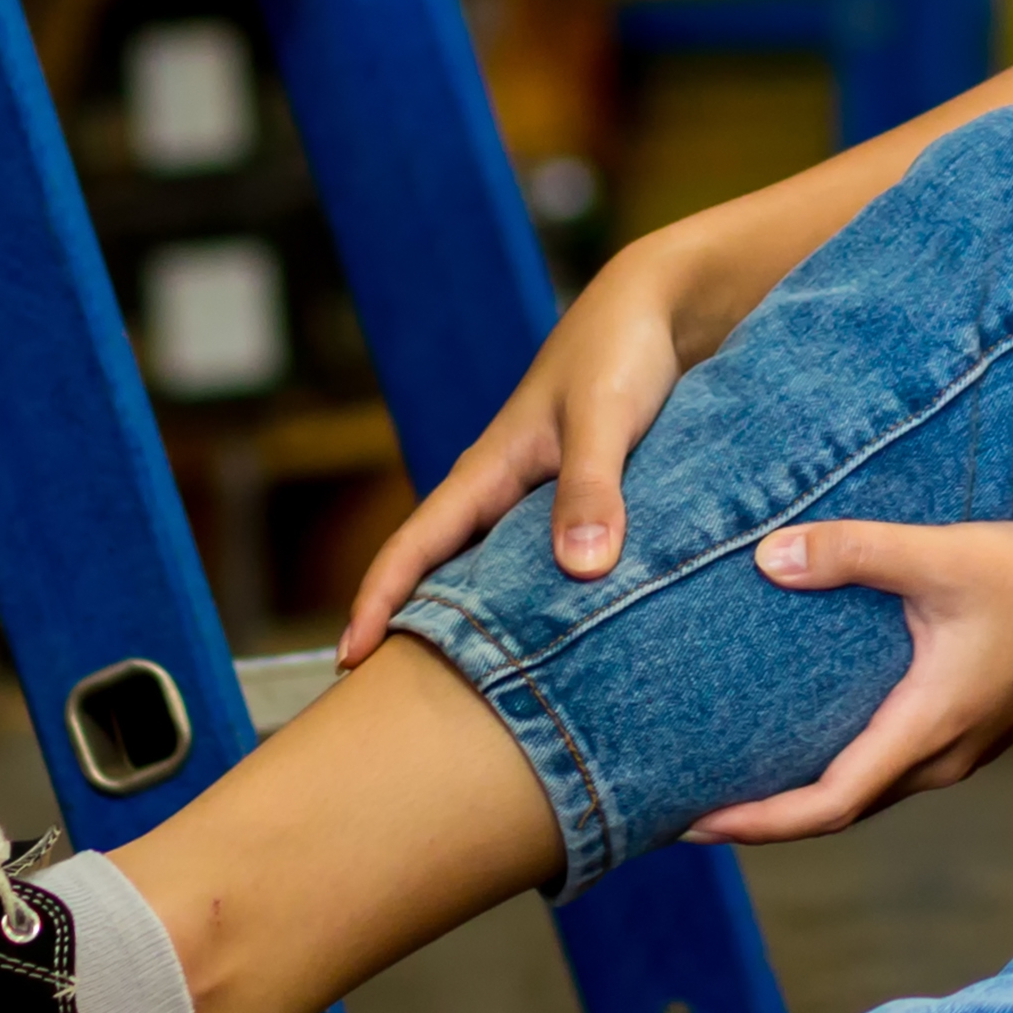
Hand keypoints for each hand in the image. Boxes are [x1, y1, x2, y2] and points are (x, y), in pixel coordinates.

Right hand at [338, 242, 694, 656]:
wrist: (664, 308)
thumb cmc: (623, 353)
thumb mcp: (605, 418)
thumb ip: (592, 487)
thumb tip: (580, 569)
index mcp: (488, 470)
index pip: (414, 546)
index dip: (376, 602)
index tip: (347, 661)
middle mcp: (504, 490)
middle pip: (443, 573)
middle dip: (415, 631)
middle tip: (391, 705)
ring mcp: (541, 498)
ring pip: (497, 576)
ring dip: (481, 625)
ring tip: (472, 696)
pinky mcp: (583, 501)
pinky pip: (548, 567)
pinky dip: (542, 605)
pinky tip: (559, 647)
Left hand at [688, 521, 1012, 842]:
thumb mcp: (944, 555)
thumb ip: (857, 552)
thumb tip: (769, 558)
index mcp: (927, 729)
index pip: (826, 805)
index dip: (755, 823)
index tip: (691, 824)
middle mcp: (939, 757)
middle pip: (835, 813)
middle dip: (759, 821)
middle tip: (682, 814)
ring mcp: (956, 751)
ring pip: (862, 794)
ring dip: (797, 800)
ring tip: (731, 783)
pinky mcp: (966, 730)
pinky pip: (884, 768)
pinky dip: (833, 770)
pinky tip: (804, 739)